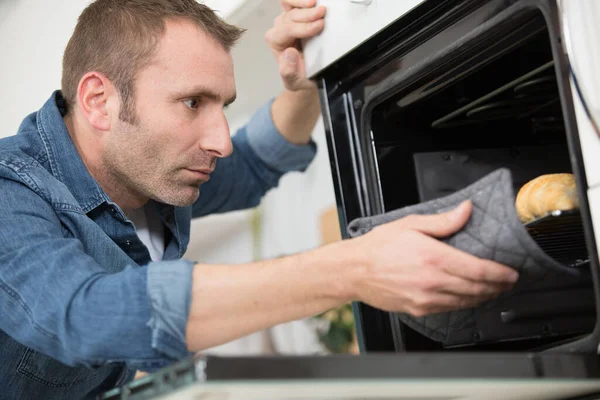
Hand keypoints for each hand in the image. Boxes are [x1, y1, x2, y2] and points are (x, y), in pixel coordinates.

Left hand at [265, 0, 325, 90]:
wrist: (310, 75)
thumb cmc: (302, 77)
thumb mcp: (294, 81)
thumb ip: (289, 71)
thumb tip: (289, 53)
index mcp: (276, 42)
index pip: (287, 30)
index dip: (303, 27)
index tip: (319, 26)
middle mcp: (279, 29)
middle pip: (290, 15)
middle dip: (307, 14)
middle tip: (322, 13)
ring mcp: (288, 20)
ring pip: (290, 5)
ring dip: (304, 4)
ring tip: (318, 5)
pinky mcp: (297, 15)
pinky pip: (293, 2)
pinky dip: (302, 1)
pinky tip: (314, 1)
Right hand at [347, 200, 518, 316]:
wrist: (354, 270)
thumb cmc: (378, 247)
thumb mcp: (410, 224)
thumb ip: (443, 220)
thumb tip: (465, 210)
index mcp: (434, 257)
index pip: (480, 270)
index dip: (501, 274)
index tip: (511, 273)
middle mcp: (433, 281)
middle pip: (477, 288)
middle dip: (498, 286)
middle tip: (506, 282)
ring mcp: (426, 298)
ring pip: (466, 301)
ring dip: (484, 296)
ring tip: (492, 290)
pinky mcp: (419, 309)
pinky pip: (450, 308)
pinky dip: (464, 303)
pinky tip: (468, 297)